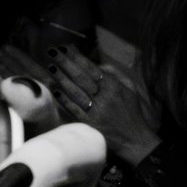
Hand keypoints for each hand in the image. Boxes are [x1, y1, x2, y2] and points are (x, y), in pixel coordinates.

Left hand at [28, 45, 162, 165]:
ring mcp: (96, 111)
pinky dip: (64, 100)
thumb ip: (115, 75)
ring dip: (62, 78)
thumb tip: (99, 65)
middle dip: (66, 62)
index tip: (65, 47)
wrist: (135, 139)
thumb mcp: (130, 89)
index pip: (92, 68)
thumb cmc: (131, 112)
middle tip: (52, 52)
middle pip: (81, 76)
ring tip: (51, 67)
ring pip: (76, 91)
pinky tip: (55, 90)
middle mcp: (104, 97)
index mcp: (114, 86)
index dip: (77, 57)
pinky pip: (74, 109)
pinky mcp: (90, 124)